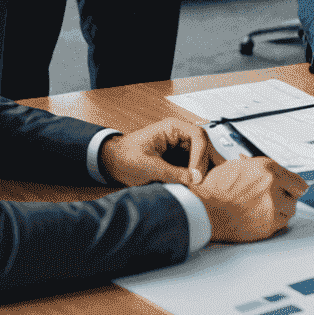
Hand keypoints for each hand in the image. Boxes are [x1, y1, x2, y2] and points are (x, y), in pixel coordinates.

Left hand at [99, 118, 216, 186]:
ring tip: (197, 186)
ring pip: (198, 156)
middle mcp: (178, 135)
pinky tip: (191, 186)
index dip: (200, 154)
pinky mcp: (175, 159)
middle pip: (201, 146)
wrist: (111, 163)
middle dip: (202, 163)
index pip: (197, 136)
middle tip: (200, 182)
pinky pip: (190, 165)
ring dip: (199, 170)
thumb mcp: (147, 166)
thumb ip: (171, 172)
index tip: (197, 174)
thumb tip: (194, 179)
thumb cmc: (125, 157)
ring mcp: (178, 147)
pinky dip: (192, 175)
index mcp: (172, 128)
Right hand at [194, 156, 307, 242]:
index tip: (294, 189)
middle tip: (276, 198)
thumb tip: (276, 174)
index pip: (297, 180)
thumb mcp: (241, 167)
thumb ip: (262, 169)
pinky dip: (274, 222)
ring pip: (290, 211)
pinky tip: (261, 217)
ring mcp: (270, 207)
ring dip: (281, 210)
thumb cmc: (217, 189)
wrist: (205, 210)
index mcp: (267, 168)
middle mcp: (272, 186)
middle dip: (287, 197)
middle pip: (296, 196)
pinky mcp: (266, 226)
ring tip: (265, 208)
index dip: (294, 185)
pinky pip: (280, 224)